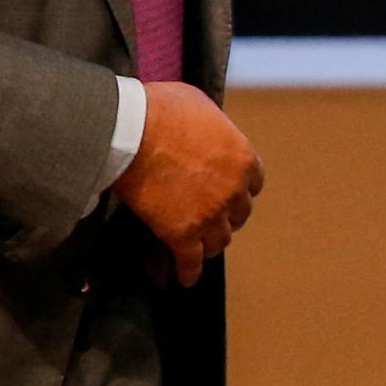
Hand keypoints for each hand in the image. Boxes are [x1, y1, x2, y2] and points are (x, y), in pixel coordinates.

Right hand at [111, 81, 259, 286]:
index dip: (239, 190)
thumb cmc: (162, 109)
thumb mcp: (200, 105)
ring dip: (210, 244)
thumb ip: (211, 125)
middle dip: (226, 217)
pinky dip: (188, 272)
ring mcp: (210, 214)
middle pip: (239, 215)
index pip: (253, 184)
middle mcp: (234, 190)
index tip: (229, 193)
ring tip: (200, 248)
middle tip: (210, 219)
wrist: (132, 130)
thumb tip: (202, 125)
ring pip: (219, 241)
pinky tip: (184, 280)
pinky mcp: (182, 233)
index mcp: (243, 158)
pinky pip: (191, 260)